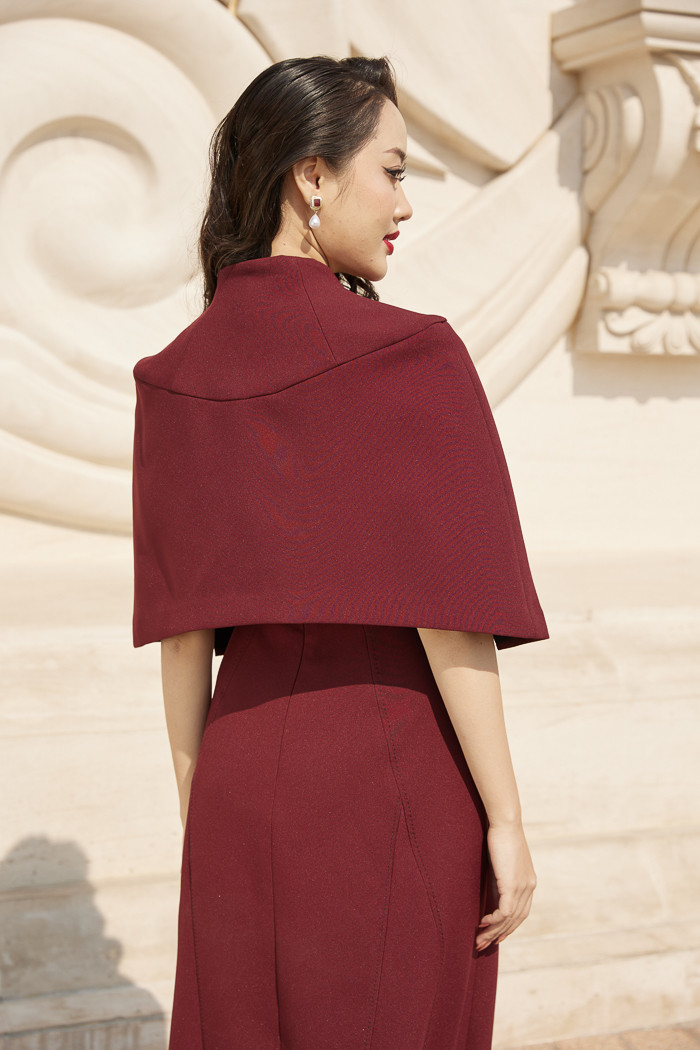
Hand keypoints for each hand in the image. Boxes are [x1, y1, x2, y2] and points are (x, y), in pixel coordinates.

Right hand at [476, 821, 536, 950]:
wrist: (506, 823)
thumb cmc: (502, 835)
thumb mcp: (504, 859)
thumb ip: (502, 873)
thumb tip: (493, 882)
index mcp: (529, 882)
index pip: (522, 912)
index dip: (510, 926)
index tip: (497, 936)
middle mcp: (529, 887)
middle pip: (516, 920)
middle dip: (499, 934)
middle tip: (483, 944)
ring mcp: (522, 887)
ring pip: (509, 919)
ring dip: (493, 931)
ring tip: (479, 940)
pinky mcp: (512, 885)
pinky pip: (505, 911)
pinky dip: (494, 920)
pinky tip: (482, 922)